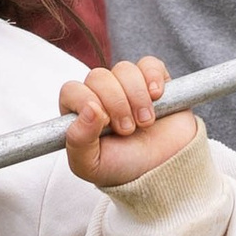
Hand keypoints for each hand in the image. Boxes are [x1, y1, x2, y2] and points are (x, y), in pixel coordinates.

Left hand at [61, 53, 200, 190]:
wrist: (162, 170)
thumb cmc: (123, 167)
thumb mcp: (91, 165)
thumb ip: (78, 141)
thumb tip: (88, 109)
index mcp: (80, 113)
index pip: (72, 90)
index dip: (87, 101)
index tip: (105, 123)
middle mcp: (101, 95)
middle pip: (99, 77)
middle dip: (116, 103)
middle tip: (128, 129)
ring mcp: (127, 86)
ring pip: (124, 69)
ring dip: (137, 97)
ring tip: (145, 122)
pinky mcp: (153, 81)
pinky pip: (149, 64)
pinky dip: (153, 78)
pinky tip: (157, 96)